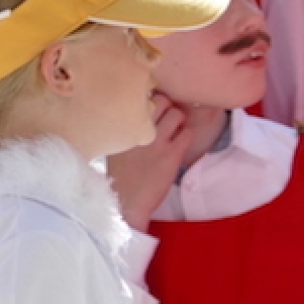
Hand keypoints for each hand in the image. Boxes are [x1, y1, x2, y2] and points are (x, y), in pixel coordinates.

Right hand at [106, 93, 191, 229]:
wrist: (126, 203)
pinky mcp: (171, 155)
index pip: (140, 100)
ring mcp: (156, 142)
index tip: (154, 108)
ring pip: (176, 114)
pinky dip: (186, 136)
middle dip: (168, 106)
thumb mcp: (116, 149)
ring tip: (175, 132)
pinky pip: (187, 133)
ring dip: (179, 120)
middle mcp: (140, 131)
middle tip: (167, 118)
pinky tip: (179, 145)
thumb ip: (126, 132)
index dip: (151, 100)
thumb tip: (136, 119)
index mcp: (124, 128)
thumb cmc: (120, 178)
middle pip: (161, 100)